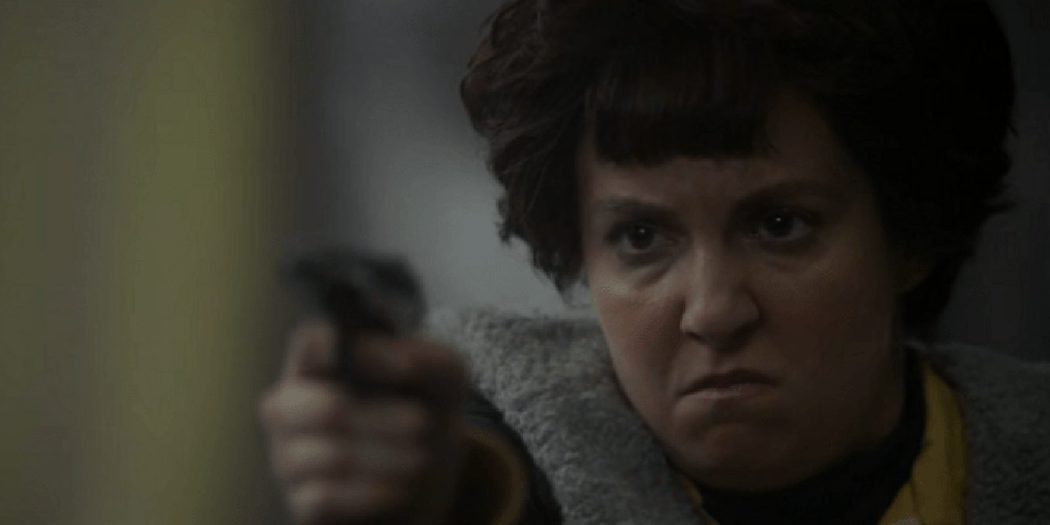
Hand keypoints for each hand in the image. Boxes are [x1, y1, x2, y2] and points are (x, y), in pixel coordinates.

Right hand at [258, 320, 468, 523]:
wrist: (427, 487)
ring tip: (420, 460)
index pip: (309, 343)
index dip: (335, 346)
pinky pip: (325, 497)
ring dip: (388, 458)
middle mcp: (293, 406)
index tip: (378, 361)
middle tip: (421, 425)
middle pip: (326, 407)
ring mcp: (290, 454)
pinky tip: (398, 489)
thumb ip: (421, 357)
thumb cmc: (425, 418)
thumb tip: (377, 353)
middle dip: (382, 419)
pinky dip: (370, 493)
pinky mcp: (300, 500)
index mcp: (323, 365)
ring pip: (332, 456)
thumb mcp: (444, 382)